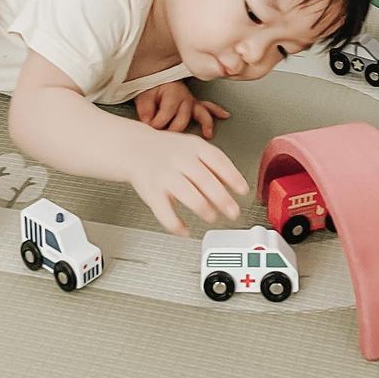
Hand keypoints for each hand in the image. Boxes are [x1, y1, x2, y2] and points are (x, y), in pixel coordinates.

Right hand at [127, 129, 248, 236]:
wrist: (135, 149)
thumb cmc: (169, 151)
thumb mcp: (193, 147)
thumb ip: (213, 163)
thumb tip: (234, 184)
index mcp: (194, 147)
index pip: (218, 161)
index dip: (233, 177)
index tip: (243, 191)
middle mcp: (180, 160)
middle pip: (206, 181)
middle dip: (223, 200)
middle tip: (233, 212)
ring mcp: (165, 176)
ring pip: (189, 196)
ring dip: (205, 210)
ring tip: (212, 217)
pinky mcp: (152, 193)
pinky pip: (165, 213)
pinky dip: (176, 225)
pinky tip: (185, 231)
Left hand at [134, 80, 230, 138]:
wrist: (156, 78)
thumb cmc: (151, 88)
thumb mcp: (143, 97)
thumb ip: (145, 110)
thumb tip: (148, 123)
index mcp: (172, 94)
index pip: (167, 113)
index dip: (157, 123)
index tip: (150, 127)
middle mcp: (185, 98)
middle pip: (183, 119)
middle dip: (173, 130)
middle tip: (165, 137)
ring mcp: (192, 101)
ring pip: (200, 114)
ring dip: (205, 124)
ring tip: (208, 134)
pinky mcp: (195, 104)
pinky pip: (208, 107)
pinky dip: (217, 111)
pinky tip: (224, 115)